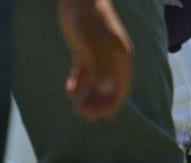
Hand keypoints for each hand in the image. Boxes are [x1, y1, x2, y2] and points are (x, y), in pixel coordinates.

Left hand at [57, 0, 132, 119]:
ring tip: (77, 109)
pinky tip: (69, 91)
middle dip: (98, 103)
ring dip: (88, 96)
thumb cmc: (91, 20)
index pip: (120, 88)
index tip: (101, 115)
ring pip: (95, 83)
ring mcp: (98, 56)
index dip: (112, 103)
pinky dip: (77, 83)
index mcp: (121, 60)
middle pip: (108, 88)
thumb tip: (105, 90)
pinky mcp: (84, 51)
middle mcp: (112, 61)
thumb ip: (101, 68)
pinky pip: (83, 72)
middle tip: (85, 115)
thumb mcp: (96, 45)